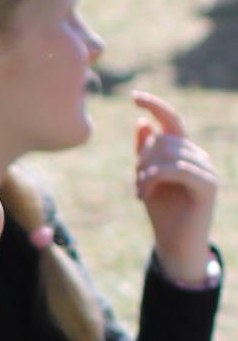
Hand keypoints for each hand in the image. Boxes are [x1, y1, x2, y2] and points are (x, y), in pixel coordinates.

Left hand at [135, 95, 216, 286]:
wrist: (174, 244)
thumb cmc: (161, 213)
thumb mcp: (146, 178)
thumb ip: (145, 152)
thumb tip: (142, 121)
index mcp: (185, 152)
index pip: (172, 119)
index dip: (155, 105)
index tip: (134, 96)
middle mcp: (199, 156)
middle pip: (163, 139)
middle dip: (142, 158)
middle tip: (136, 184)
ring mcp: (206, 170)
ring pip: (168, 153)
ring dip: (145, 172)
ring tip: (140, 192)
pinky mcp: (207, 186)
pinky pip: (177, 169)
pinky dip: (155, 178)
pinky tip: (144, 192)